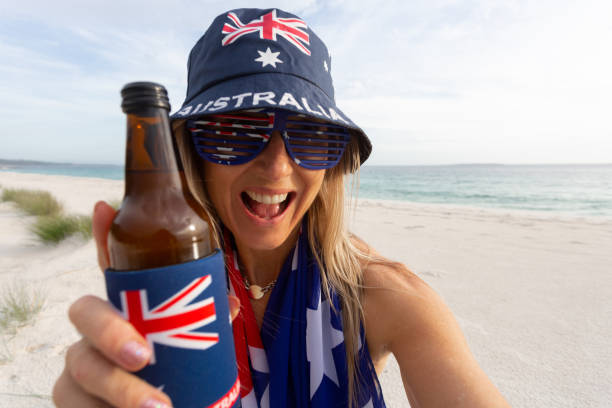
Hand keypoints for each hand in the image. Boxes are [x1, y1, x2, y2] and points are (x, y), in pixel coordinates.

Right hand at [53, 201, 239, 406]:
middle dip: (109, 330)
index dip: (104, 238)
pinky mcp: (75, 398)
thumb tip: (226, 301)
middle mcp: (97, 329)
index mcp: (127, 307)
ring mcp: (81, 363)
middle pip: (84, 312)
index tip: (105, 208)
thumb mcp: (197, 341)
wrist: (171, 405)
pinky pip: (70, 401)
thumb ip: (208, 318)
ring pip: (77, 364)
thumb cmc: (180, 371)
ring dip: (117, 388)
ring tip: (158, 407)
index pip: (110, 268)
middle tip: (144, 355)